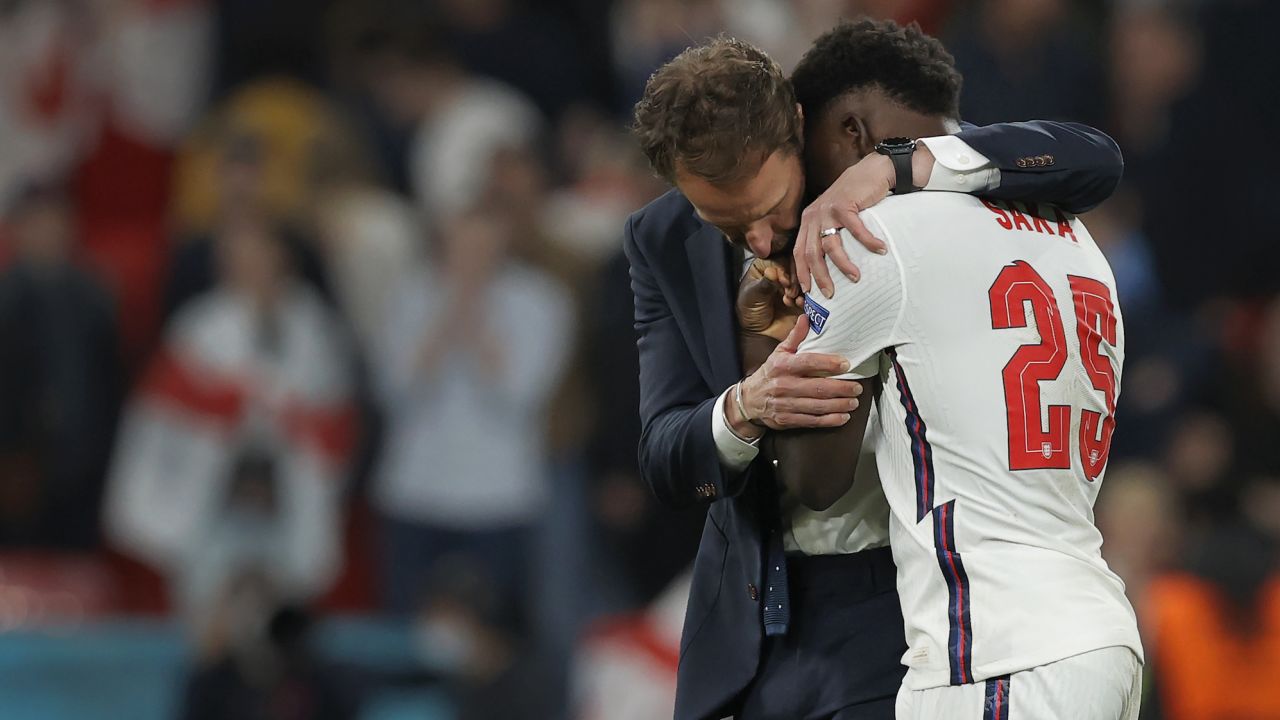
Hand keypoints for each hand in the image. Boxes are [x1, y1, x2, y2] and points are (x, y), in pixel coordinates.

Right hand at [728, 314, 862, 432]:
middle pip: (817, 388)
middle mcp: (783, 385)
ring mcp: (785, 404)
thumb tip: (807, 318)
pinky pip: (812, 421)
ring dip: (838, 405)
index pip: (808, 362)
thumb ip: (795, 337)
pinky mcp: (787, 420)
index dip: (828, 363)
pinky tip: (843, 417)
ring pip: (817, 406)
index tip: (846, 364)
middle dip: (840, 388)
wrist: (749, 399)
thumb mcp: (779, 352)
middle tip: (857, 388)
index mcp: (782, 366)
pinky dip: (829, 420)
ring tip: (854, 402)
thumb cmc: (769, 373)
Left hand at [736, 257, 800, 342]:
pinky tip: (796, 304)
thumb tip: (772, 272)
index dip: (784, 268)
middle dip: (794, 278)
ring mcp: (793, 286)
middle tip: (788, 291)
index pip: (781, 258)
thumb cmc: (749, 312)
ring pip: (805, 279)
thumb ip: (763, 283)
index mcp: (767, 267)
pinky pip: (810, 294)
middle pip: (797, 266)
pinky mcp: (802, 299)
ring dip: (800, 288)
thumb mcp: (752, 295)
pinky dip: (805, 298)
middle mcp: (782, 274)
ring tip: (790, 298)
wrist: (757, 334)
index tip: (781, 280)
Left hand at [792, 144, 936, 300]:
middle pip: (812, 253)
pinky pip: (855, 230)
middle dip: (820, 276)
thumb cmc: (855, 199)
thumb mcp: (835, 218)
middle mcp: (813, 216)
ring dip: (844, 264)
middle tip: (830, 293)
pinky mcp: (845, 204)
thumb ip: (828, 235)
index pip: (799, 252)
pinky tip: (880, 250)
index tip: (809, 292)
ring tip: (856, 277)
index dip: (802, 273)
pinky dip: (868, 242)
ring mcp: (827, 210)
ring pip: (831, 245)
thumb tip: (831, 268)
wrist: (871, 171)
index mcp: (808, 221)